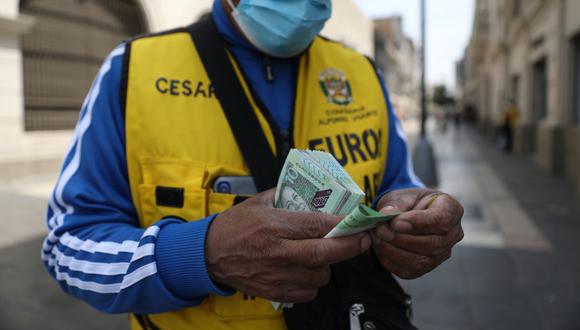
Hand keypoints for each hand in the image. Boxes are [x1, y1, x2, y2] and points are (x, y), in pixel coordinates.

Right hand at [206, 188, 370, 302]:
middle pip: (324, 253)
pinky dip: (313, 282)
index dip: (343, 226)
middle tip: (363, 240)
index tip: (360, 224)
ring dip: (328, 265)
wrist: (210, 254)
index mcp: (274, 225)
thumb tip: (318, 195)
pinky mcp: (273, 292)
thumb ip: (288, 197)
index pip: (316, 225)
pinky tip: (307, 270)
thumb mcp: (260, 202)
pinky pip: (308, 292)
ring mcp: (275, 275)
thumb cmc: (236, 225)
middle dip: (350, 247)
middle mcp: (277, 252)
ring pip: (319, 275)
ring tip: (322, 254)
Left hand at [372, 188, 463, 278]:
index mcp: (451, 210)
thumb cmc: (407, 202)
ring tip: (378, 238)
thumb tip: (384, 215)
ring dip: (394, 251)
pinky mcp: (427, 268)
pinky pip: (410, 271)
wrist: (405, 214)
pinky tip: (380, 248)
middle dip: (401, 239)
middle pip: (432, 244)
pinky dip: (391, 261)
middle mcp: (452, 235)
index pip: (441, 220)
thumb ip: (395, 204)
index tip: (395, 222)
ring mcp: (442, 254)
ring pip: (422, 261)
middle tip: (380, 230)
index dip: (418, 223)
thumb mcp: (401, 196)